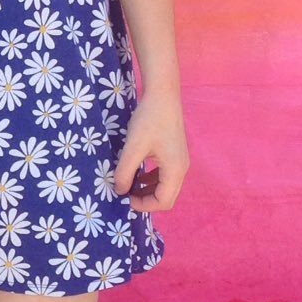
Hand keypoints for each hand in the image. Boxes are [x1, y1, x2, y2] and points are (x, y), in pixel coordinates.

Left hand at [113, 93, 188, 211]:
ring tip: (128, 184)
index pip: (163, 202)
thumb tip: (119, 191)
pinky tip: (136, 172)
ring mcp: (180, 161)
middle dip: (146, 200)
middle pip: (167, 197)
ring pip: (166, 187)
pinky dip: (151, 179)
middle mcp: (182, 169)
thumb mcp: (133, 147)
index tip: (124, 197)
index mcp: (175, 170)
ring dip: (148, 190)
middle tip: (125, 194)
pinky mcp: (175, 153)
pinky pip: (165, 175)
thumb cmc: (149, 120)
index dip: (143, 205)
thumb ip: (125, 171)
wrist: (163, 95)